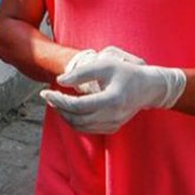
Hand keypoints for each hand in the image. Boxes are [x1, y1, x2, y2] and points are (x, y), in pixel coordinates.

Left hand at [41, 46, 185, 134]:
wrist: (148, 88)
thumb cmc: (125, 73)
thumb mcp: (104, 65)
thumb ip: (81, 72)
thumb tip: (60, 80)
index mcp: (112, 100)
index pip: (78, 106)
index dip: (59, 100)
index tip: (45, 92)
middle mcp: (113, 116)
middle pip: (77, 119)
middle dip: (59, 108)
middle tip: (48, 96)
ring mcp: (113, 124)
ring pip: (80, 127)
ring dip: (65, 115)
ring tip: (56, 101)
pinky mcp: (112, 128)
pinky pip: (88, 129)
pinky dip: (75, 120)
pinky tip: (69, 108)